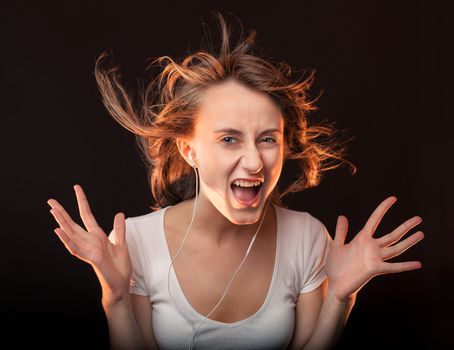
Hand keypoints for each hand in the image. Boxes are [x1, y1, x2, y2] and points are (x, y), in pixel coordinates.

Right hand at [48, 184, 131, 301]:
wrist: (121, 284)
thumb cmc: (119, 266)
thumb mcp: (121, 243)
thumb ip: (119, 229)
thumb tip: (119, 213)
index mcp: (97, 235)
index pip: (86, 214)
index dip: (82, 201)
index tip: (76, 187)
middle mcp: (90, 241)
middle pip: (73, 223)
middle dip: (62, 212)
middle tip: (50, 200)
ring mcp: (88, 249)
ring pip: (71, 233)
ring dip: (62, 222)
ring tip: (52, 210)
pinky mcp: (90, 258)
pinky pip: (75, 248)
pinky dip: (66, 240)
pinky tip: (58, 231)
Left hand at [326, 196, 423, 302]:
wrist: (336, 285)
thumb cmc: (336, 266)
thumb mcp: (337, 246)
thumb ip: (341, 232)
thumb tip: (343, 216)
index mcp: (362, 239)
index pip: (375, 220)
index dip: (383, 209)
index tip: (393, 198)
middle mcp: (372, 247)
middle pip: (392, 235)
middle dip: (405, 226)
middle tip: (419, 218)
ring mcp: (375, 258)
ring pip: (396, 248)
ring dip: (409, 242)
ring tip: (421, 233)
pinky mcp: (375, 269)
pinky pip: (393, 267)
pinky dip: (405, 265)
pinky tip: (417, 263)